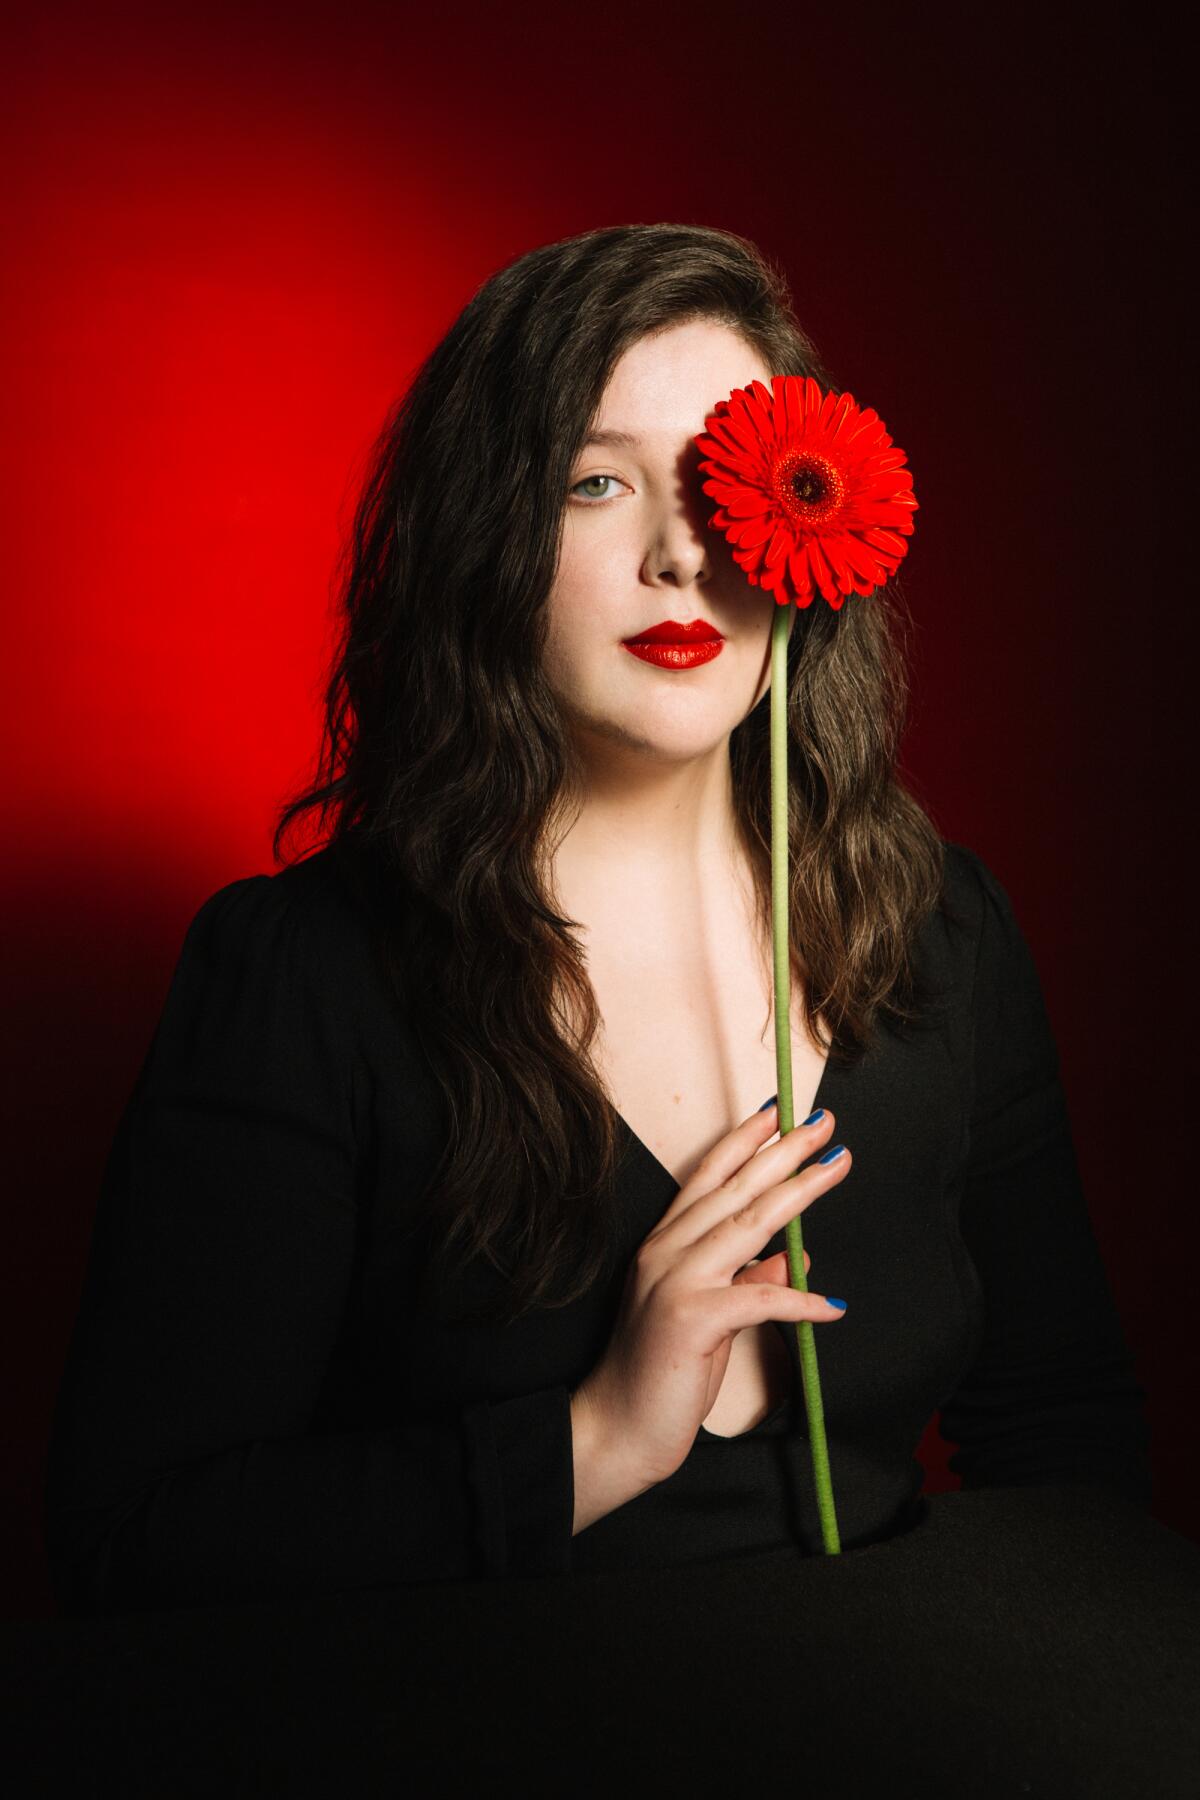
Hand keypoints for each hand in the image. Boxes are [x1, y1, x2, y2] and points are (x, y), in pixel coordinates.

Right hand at [572, 1101, 850, 1489]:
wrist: (618, 1429)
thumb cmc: (660, 1374)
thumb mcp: (709, 1319)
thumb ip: (746, 1282)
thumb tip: (792, 1260)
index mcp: (665, 1244)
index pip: (707, 1178)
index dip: (744, 1142)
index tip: (779, 1114)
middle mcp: (666, 1251)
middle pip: (734, 1188)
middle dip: (783, 1151)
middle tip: (824, 1124)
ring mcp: (675, 1281)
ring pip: (748, 1224)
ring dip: (798, 1192)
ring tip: (836, 1167)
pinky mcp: (689, 1320)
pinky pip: (758, 1301)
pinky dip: (799, 1300)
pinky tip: (833, 1305)